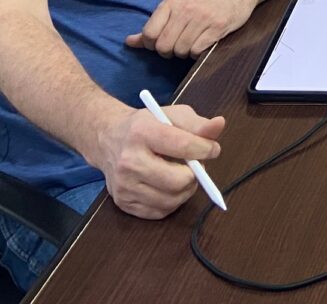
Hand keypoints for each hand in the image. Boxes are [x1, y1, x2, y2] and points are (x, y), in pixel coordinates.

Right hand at [92, 103, 225, 218]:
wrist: (108, 139)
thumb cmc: (146, 126)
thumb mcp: (172, 115)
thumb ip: (197, 123)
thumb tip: (219, 125)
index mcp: (142, 133)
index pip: (182, 146)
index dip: (205, 149)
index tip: (212, 149)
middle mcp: (129, 161)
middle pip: (178, 180)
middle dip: (195, 174)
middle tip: (195, 165)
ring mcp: (124, 185)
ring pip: (171, 200)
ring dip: (186, 190)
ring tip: (183, 174)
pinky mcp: (123, 203)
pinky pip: (160, 212)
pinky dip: (172, 201)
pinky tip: (168, 186)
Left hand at [126, 0, 256, 57]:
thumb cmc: (202, 2)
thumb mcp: (176, 7)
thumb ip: (153, 25)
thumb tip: (129, 42)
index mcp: (171, 2)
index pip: (149, 34)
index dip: (153, 44)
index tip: (162, 41)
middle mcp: (185, 9)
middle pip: (164, 46)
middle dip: (169, 51)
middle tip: (178, 44)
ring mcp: (202, 18)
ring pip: (180, 50)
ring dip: (184, 52)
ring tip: (192, 42)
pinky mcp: (217, 27)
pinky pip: (197, 51)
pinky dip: (197, 53)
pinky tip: (203, 43)